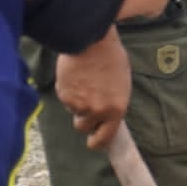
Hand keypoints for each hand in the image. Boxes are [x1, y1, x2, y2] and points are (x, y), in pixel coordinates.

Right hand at [55, 34, 131, 150]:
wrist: (92, 42)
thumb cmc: (112, 59)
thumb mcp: (122, 84)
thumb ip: (114, 103)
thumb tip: (108, 116)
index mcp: (116, 108)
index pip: (105, 138)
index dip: (98, 143)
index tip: (95, 143)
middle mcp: (97, 110)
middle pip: (84, 128)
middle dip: (85, 120)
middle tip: (88, 106)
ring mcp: (78, 104)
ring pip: (74, 113)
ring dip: (77, 105)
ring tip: (85, 86)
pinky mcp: (64, 95)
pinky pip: (66, 101)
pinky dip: (69, 93)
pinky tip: (77, 79)